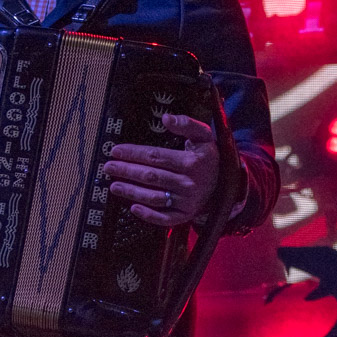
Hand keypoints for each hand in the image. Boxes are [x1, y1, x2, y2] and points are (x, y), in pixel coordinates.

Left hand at [103, 113, 218, 225]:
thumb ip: (186, 124)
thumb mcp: (204, 136)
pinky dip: (149, 215)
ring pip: (154, 197)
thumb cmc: (209, 156)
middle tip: (108, 167)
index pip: (156, 156)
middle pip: (151, 176)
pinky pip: (165, 218)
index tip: (116, 151)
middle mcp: (188, 183)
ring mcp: (187, 201)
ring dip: (132, 192)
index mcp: (191, 162)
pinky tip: (133, 208)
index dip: (134, 153)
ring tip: (114, 185)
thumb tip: (166, 118)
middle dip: (127, 171)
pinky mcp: (186, 215)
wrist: (227, 182)